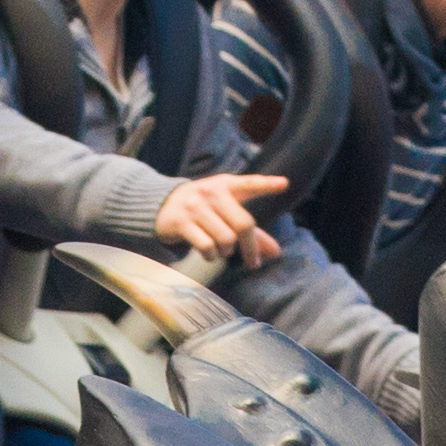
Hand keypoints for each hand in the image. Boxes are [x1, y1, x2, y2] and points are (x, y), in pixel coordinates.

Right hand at [154, 170, 290, 267]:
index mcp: (227, 185)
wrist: (160, 205)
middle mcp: (212, 192)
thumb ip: (252, 231)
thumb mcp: (226, 212)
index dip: (267, 185)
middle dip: (250, 247)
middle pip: (242, 224)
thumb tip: (275, 252)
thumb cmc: (203, 209)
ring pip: (225, 239)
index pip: (250, 184)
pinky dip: (211, 256)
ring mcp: (195, 206)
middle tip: (253, 262)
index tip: (285, 184)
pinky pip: (206, 246)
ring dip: (227, 251)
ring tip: (222, 249)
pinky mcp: (181, 222)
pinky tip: (209, 253)